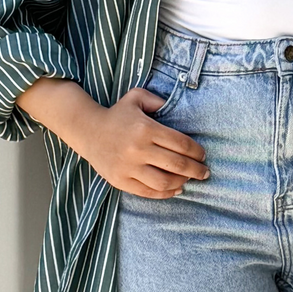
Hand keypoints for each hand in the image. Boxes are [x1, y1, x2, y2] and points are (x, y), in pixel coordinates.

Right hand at [15, 79, 209, 197]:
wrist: (87, 130)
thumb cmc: (117, 115)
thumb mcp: (136, 98)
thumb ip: (158, 100)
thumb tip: (177, 108)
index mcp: (146, 129)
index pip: (181, 144)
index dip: (197, 152)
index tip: (202, 156)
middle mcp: (138, 150)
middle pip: (177, 165)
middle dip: (196, 170)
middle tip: (204, 172)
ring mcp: (128, 167)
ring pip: (164, 182)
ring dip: (182, 183)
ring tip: (188, 180)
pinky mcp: (120, 181)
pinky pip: (148, 192)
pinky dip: (165, 193)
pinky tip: (175, 189)